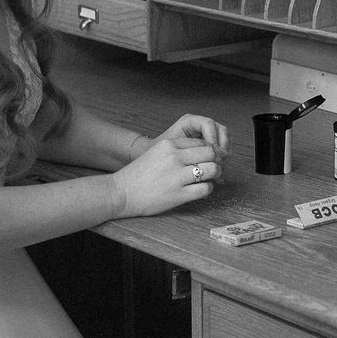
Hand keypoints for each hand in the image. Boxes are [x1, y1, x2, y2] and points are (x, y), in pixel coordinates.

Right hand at [112, 114, 228, 217]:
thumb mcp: (157, 153)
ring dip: (214, 175)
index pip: (202, 143)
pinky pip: (205, 189)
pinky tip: (198, 190)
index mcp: (169, 145)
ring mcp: (177, 176)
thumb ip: (177, 151)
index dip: (209, 152)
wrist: (121, 192)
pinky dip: (206, 189)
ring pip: (212, 169)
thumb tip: (204, 153)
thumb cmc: (138, 175)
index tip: (206, 160)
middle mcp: (174, 157)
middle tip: (211, 169)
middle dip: (215, 161)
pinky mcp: (178, 194)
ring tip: (207, 179)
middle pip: (211, 153)